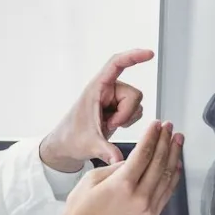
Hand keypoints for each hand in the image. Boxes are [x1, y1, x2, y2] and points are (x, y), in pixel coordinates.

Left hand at [40, 49, 152, 171]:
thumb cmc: (71, 137)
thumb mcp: (88, 145)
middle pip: (134, 94)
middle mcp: (106, 90)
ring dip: (126, 119)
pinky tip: (112, 126)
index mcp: (95, 88)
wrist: (66, 145)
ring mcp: (113, 99)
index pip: (116, 64)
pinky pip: (135, 111)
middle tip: (109, 125)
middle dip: (127, 114)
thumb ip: (105, 151)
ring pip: (136, 104)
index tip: (149, 54)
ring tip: (107, 126)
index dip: (133, 56)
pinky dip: (128, 121)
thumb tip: (117, 160)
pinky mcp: (118, 108)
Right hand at [49, 120, 183, 214]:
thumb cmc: (81, 209)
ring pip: (167, 177)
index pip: (144, 154)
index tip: (157, 125)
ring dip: (174, 156)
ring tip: (177, 140)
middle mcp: (139, 198)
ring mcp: (147, 210)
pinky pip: (167, 194)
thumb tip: (134, 160)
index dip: (152, 136)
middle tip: (169, 127)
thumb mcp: (92, 180)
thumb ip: (116, 168)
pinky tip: (176, 165)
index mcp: (123, 185)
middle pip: (159, 163)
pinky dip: (174, 178)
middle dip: (165, 142)